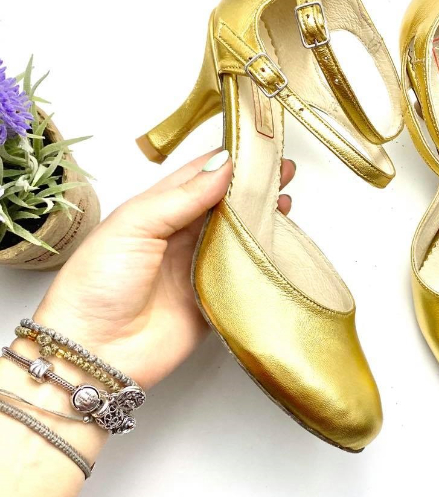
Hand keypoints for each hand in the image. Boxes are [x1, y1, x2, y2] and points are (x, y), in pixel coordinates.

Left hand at [34, 149, 295, 389]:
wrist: (93, 351)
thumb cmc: (96, 284)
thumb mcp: (134, 225)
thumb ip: (182, 197)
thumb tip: (224, 166)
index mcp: (156, 211)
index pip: (198, 175)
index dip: (229, 159)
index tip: (259, 145)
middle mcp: (179, 236)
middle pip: (224, 204)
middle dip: (253, 187)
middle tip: (284, 170)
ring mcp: (197, 268)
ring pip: (238, 236)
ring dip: (262, 219)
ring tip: (287, 200)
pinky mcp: (213, 300)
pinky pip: (244, 276)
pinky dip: (263, 261)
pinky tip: (280, 245)